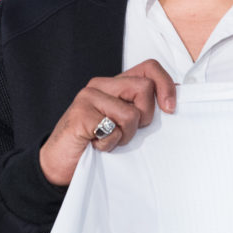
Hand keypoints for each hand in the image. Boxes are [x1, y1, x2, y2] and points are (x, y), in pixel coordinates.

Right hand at [39, 59, 176, 185]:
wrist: (59, 164)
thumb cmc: (96, 143)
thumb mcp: (125, 123)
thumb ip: (143, 108)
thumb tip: (173, 103)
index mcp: (116, 84)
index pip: (150, 68)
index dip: (166, 85)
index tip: (170, 108)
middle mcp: (101, 85)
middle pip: (145, 88)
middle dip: (144, 117)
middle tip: (125, 131)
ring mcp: (88, 97)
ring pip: (131, 113)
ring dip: (125, 135)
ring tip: (107, 139)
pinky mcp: (80, 114)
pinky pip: (112, 131)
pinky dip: (109, 145)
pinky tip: (95, 145)